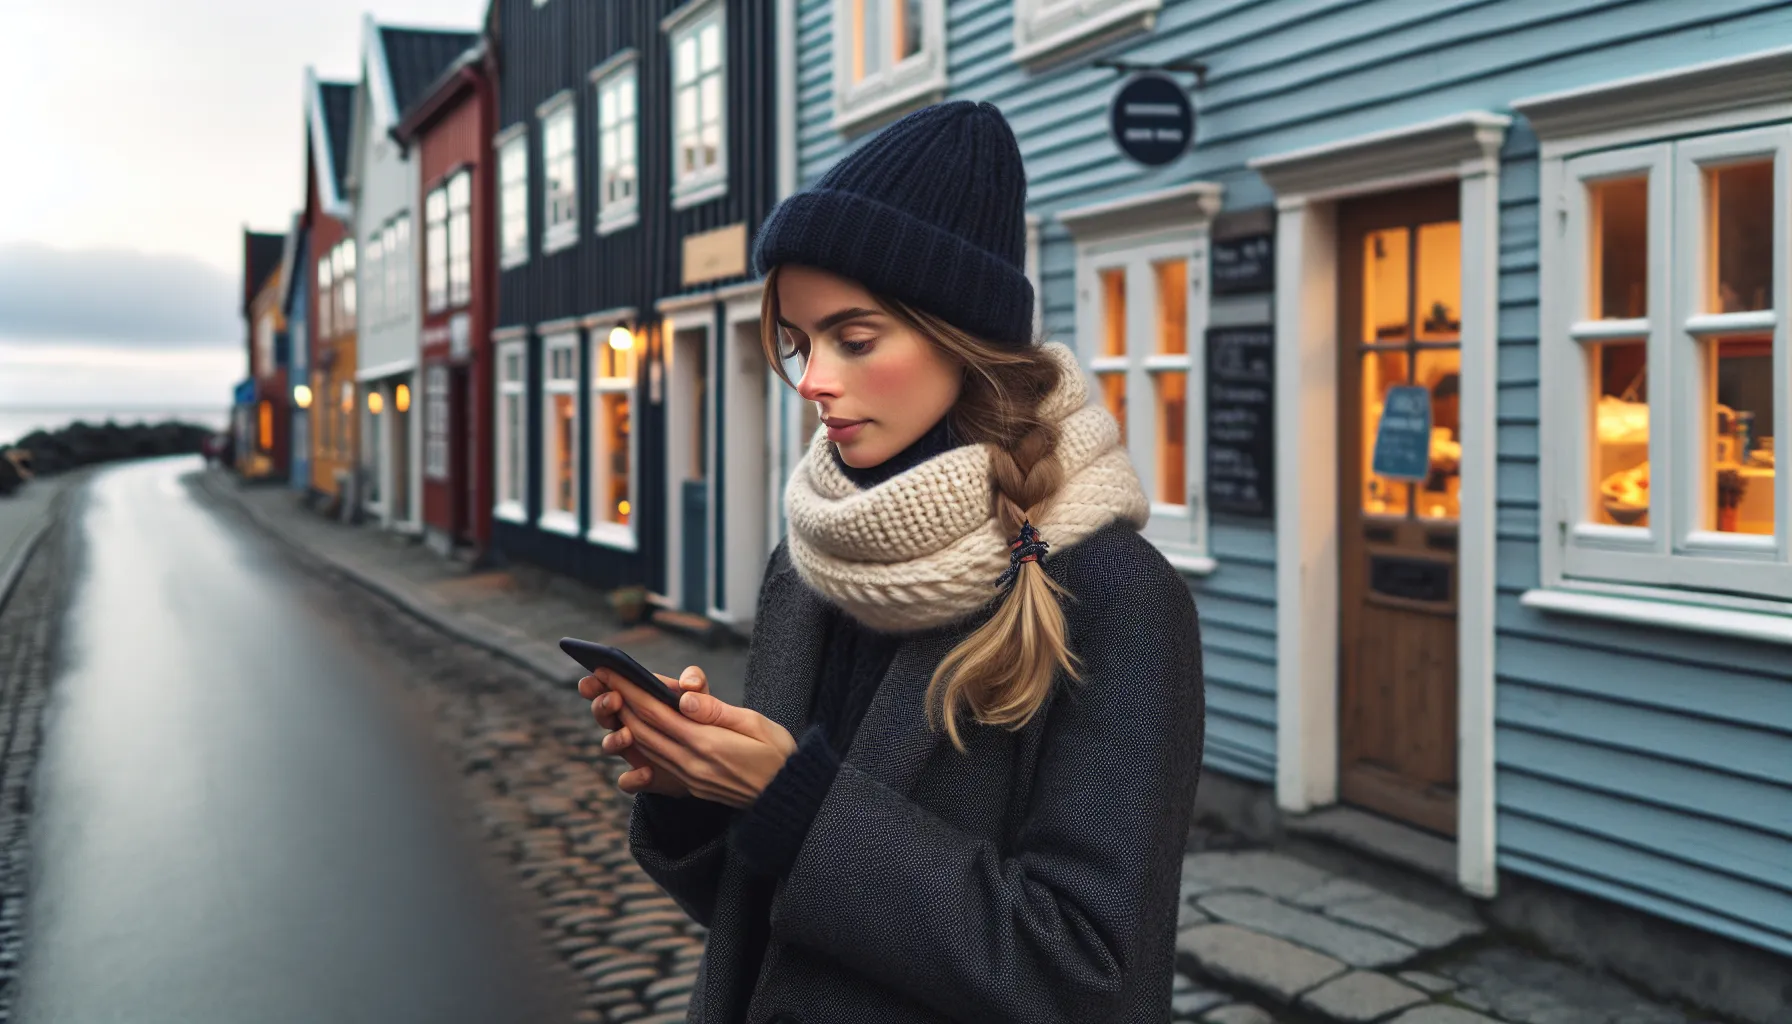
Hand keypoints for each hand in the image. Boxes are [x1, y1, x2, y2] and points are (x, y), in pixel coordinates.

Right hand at [579, 665, 708, 796]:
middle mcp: (630, 723)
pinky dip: (632, 778)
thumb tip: (687, 685)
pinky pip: (627, 781)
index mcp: (639, 699)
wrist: (717, 758)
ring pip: (610, 745)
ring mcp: (635, 751)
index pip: (611, 685)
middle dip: (602, 705)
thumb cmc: (705, 717)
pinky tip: (648, 773)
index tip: (600, 672)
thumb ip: (696, 684)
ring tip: (627, 735)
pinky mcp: (645, 777)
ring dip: (613, 739)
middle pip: (604, 713)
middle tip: (614, 700)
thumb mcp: (703, 697)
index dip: (601, 680)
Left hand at [604, 671, 797, 808]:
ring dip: (625, 721)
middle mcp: (692, 764)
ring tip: (611, 697)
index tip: (610, 670)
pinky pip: (659, 760)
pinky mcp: (693, 786)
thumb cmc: (780, 754)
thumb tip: (682, 698)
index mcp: (707, 744)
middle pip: (644, 729)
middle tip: (599, 677)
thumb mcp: (757, 725)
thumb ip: (717, 711)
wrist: (790, 799)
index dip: (630, 689)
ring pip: (647, 746)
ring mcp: (690, 778)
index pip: (657, 712)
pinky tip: (635, 728)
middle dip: (619, 700)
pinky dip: (642, 740)